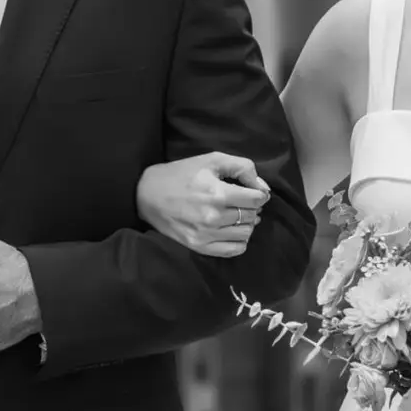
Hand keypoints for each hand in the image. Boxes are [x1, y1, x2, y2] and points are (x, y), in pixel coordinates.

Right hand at [137, 152, 269, 257]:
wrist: (148, 194)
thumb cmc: (182, 174)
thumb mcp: (212, 160)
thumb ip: (243, 168)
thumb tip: (263, 188)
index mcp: (218, 193)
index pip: (257, 199)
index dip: (259, 194)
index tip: (253, 192)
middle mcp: (214, 217)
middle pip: (253, 216)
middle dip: (253, 208)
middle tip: (242, 202)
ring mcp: (206, 235)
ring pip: (246, 234)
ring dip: (247, 224)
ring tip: (236, 215)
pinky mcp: (199, 247)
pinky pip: (234, 250)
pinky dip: (239, 241)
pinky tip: (231, 230)